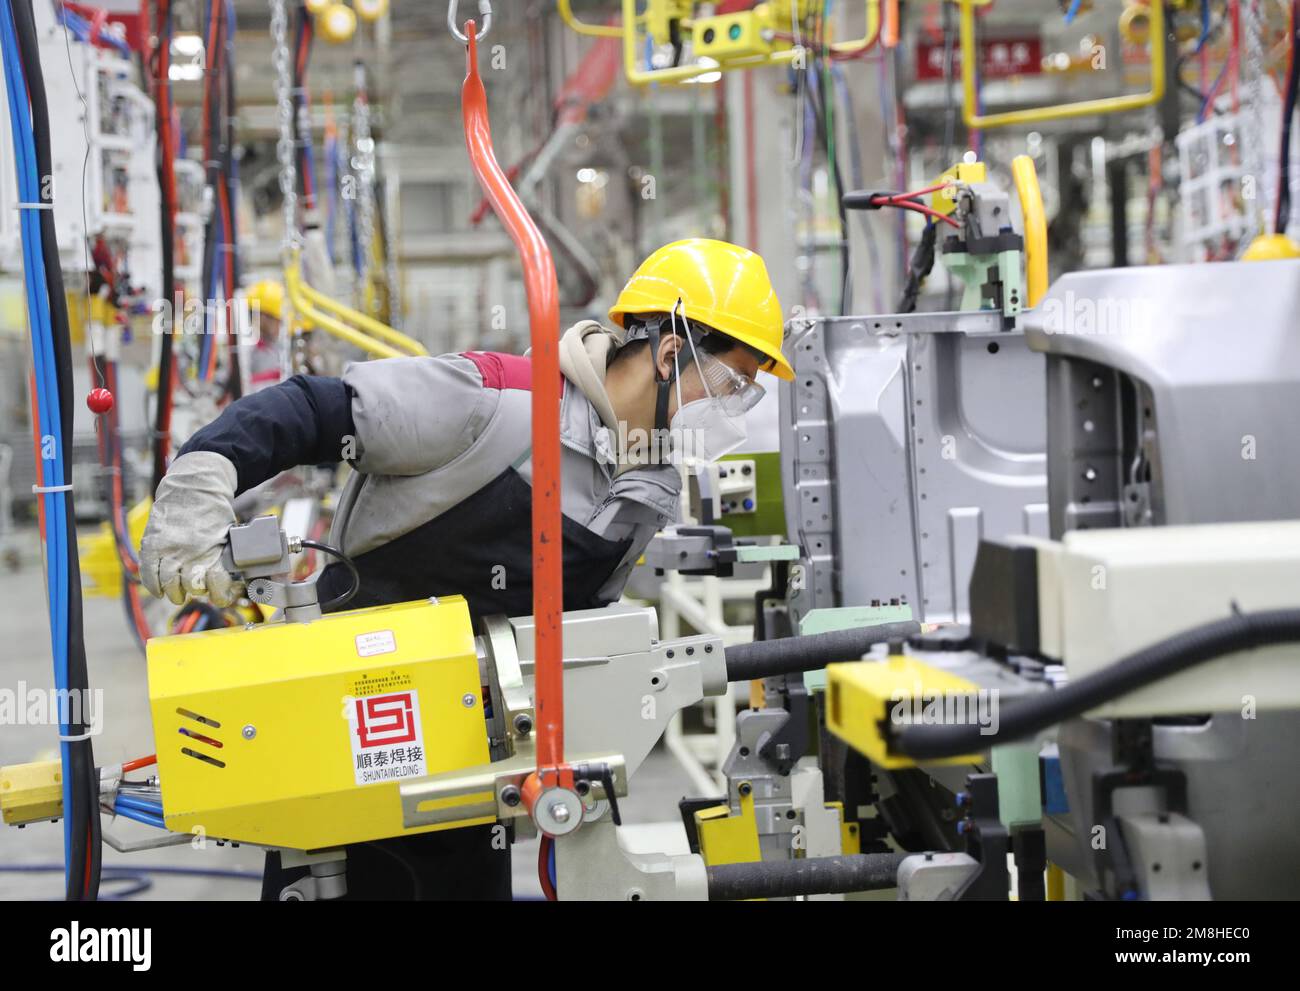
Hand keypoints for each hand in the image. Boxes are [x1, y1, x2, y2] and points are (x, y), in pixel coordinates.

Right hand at [140, 451, 243, 606]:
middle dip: (195, 593)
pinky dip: (152, 585)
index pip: (217, 584)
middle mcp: (190, 551)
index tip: (221, 596)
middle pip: (191, 587)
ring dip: (174, 592)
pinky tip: (158, 589)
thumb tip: (232, 582)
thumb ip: (226, 557)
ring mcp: (169, 548)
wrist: (193, 485)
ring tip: (178, 592)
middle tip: (195, 590)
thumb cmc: (213, 510)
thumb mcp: (229, 533)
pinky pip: (147, 572)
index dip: (220, 595)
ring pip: (168, 583)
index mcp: (213, 549)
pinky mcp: (152, 543)